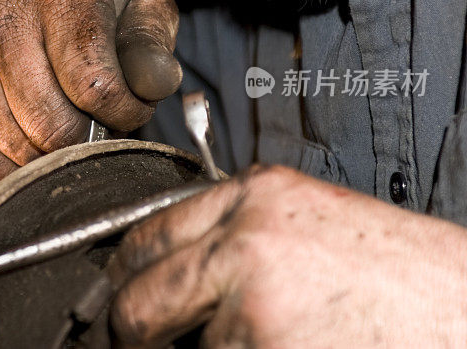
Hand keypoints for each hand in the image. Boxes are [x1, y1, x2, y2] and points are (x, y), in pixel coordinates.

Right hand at [0, 0, 180, 184]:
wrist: (60, 4)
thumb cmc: (107, 16)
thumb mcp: (146, 16)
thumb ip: (151, 49)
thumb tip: (151, 82)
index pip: (93, 84)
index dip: (123, 112)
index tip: (132, 109)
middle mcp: (0, 13)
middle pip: (48, 120)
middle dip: (84, 140)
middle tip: (97, 129)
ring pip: (15, 141)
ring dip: (51, 153)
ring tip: (67, 128)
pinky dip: (10, 168)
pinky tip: (33, 155)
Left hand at [109, 166, 466, 347]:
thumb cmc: (405, 276)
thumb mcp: (311, 224)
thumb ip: (241, 233)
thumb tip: (179, 268)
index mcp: (257, 195)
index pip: (149, 232)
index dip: (127, 272)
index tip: (122, 293)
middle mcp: (245, 238)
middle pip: (138, 292)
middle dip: (130, 325)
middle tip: (139, 341)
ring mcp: (252, 300)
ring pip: (181, 344)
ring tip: (271, 340)